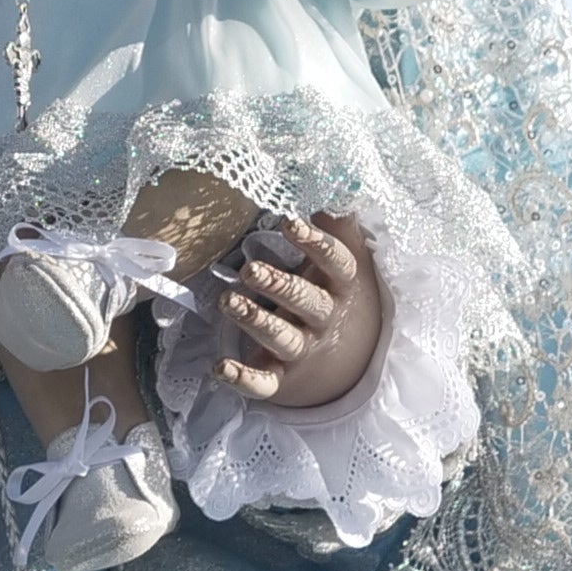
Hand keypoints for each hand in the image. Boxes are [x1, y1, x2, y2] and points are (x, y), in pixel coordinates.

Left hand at [212, 215, 389, 410]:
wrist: (352, 366)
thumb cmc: (339, 298)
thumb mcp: (347, 263)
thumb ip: (339, 227)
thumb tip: (337, 187)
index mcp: (342, 288)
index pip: (336, 264)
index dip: (316, 244)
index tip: (290, 223)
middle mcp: (325, 320)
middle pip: (305, 302)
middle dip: (278, 285)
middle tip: (250, 269)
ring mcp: (304, 350)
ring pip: (282, 338)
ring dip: (255, 321)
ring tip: (228, 301)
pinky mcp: (282, 378)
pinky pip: (264, 383)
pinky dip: (243, 379)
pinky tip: (219, 367)